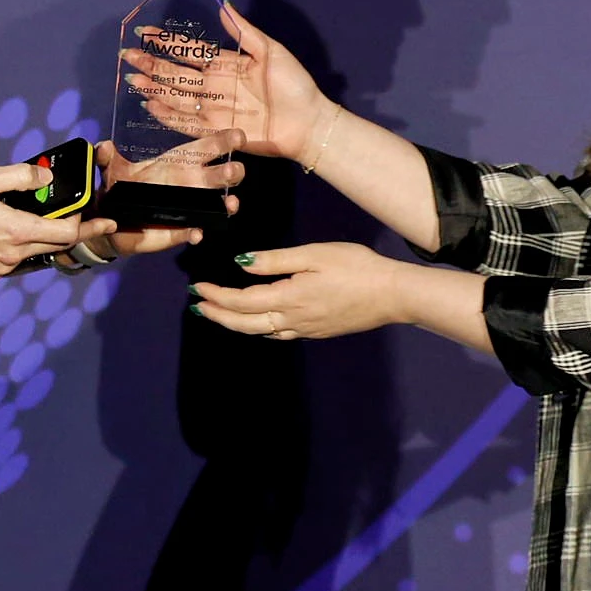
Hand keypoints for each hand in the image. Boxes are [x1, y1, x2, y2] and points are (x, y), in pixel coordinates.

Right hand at [0, 162, 112, 276]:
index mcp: (15, 231)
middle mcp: (13, 255)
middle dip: (80, 233)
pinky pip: (21, 260)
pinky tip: (25, 231)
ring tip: (60, 221)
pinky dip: (30, 246)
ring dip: (52, 239)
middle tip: (99, 222)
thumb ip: (20, 176)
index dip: (87, 224)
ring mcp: (2, 267)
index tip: (103, 218)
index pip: (66, 233)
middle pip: (59, 246)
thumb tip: (47, 178)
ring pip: (40, 253)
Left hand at [94, 137, 243, 257]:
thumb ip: (106, 157)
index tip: (238, 136)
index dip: (222, 140)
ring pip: (216, 204)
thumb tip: (102, 147)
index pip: (205, 148)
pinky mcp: (179, 230)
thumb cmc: (119, 188)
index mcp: (177, 162)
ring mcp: (188, 208)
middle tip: (233, 171)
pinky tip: (196, 233)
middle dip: (231, 172)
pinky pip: (193, 232)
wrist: (110, 221)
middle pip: (219, 175)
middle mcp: (189, 183)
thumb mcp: (111, 170)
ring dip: (227, 203)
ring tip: (230, 204)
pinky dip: (196, 233)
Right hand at [124, 2, 335, 163]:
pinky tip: (150, 106)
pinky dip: (167, 115)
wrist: (307, 122)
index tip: (145, 32)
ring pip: (176, 96)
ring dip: (153, 88)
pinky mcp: (216, 129)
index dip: (168, 41)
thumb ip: (244, 32)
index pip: (190, 50)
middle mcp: (215, 86)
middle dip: (151, 63)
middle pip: (176, 73)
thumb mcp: (270, 51)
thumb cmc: (294, 85)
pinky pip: (186, 122)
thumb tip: (224, 5)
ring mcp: (213, 108)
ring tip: (132, 78)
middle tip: (128, 55)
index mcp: (226, 64)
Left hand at [188, 243, 406, 340]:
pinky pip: (280, 334)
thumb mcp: (313, 255)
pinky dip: (260, 329)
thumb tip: (242, 264)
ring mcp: (306, 330)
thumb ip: (275, 260)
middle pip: (245, 323)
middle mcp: (293, 320)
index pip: (242, 301)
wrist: (392, 294)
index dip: (217, 296)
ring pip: (261, 332)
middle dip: (218, 315)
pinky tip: (258, 323)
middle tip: (197, 307)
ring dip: (236, 324)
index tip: (198, 288)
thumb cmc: (356, 267)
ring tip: (219, 314)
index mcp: (289, 298)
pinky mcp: (317, 332)